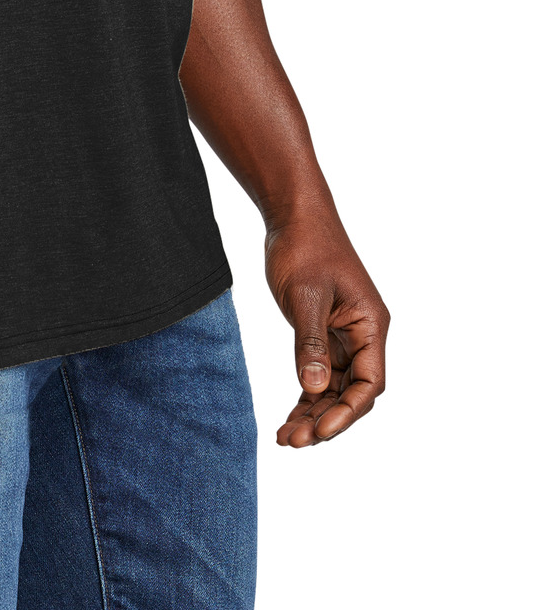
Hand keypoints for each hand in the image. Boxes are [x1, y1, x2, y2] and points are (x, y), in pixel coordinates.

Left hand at [265, 210, 388, 446]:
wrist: (294, 216)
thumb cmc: (305, 247)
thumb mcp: (305, 296)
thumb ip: (311, 343)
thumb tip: (316, 389)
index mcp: (370, 325)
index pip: (369, 383)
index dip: (347, 413)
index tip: (320, 432)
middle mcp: (363, 336)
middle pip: (352, 393)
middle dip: (325, 420)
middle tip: (293, 441)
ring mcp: (345, 336)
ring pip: (335, 388)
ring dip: (313, 413)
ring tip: (286, 438)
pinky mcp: (325, 333)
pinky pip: (321, 374)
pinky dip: (307, 395)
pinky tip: (288, 417)